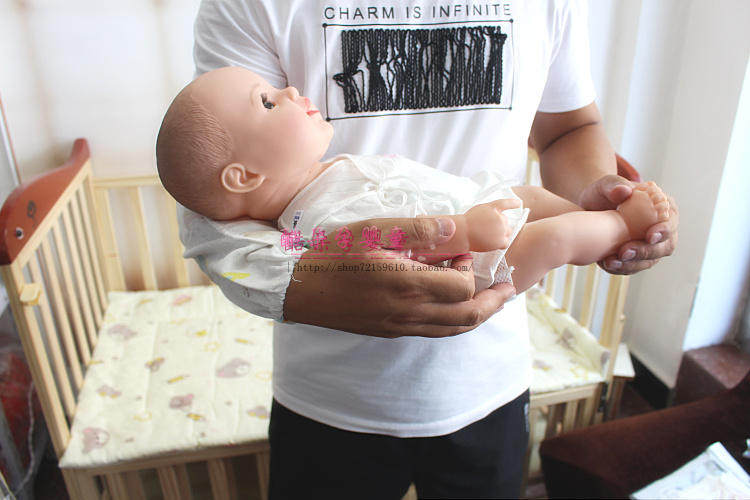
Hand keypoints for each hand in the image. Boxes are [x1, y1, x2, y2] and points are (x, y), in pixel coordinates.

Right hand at [283, 217, 515, 337]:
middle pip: (468, 315)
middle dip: (493, 300)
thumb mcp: (373, 231)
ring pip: (454, 329)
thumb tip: (459, 226)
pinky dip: (455, 321)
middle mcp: (409, 312)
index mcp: (407, 284)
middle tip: (507, 284)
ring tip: (492, 299)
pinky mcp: (392, 332)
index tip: (461, 251)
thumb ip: (419, 229)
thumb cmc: (334, 255)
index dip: (471, 268)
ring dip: (478, 314)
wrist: (300, 289)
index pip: (463, 286)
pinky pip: (435, 333)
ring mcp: (400, 326)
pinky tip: (454, 307)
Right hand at [464, 199, 521, 251]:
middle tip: (486, 228)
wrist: (463, 233)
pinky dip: (502, 242)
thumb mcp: (480, 209)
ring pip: (508, 231)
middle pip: (506, 221)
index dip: (514, 203)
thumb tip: (500, 216)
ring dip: (501, 233)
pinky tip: (494, 241)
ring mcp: (501, 230)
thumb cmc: (468, 221)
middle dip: (499, 224)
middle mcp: (500, 218)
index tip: (519, 203)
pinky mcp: (500, 241)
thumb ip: (492, 210)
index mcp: (494, 207)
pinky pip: (506, 242)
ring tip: (488, 235)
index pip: (508, 203)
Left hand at [579, 175, 678, 273]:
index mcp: (664, 207)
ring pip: (650, 261)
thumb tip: (624, 191)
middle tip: (625, 252)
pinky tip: (607, 264)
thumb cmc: (604, 193)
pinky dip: (622, 268)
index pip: (671, 221)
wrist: (591, 209)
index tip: (650, 236)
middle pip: (664, 246)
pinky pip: (633, 267)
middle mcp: (662, 228)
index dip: (664, 230)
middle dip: (645, 252)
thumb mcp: (605, 185)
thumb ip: (614, 185)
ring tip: (611, 262)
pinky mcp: (638, 258)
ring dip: (632, 264)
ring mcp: (651, 245)